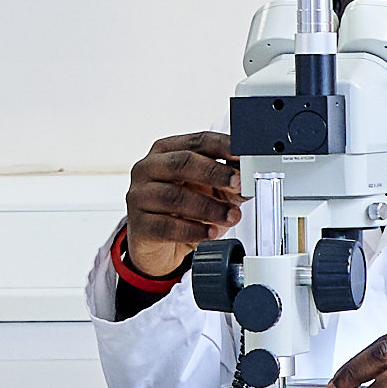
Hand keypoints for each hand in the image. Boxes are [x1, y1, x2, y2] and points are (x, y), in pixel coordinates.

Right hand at [110, 129, 245, 287]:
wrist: (157, 246)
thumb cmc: (181, 211)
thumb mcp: (208, 192)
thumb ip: (227, 184)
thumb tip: (247, 182)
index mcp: (166, 152)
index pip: (197, 141)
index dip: (222, 147)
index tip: (242, 156)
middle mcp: (148, 169)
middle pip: (181, 163)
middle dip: (214, 173)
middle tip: (237, 183)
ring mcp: (139, 196)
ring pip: (174, 197)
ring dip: (208, 207)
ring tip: (230, 216)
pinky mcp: (139, 225)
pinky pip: (166, 226)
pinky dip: (192, 230)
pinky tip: (209, 233)